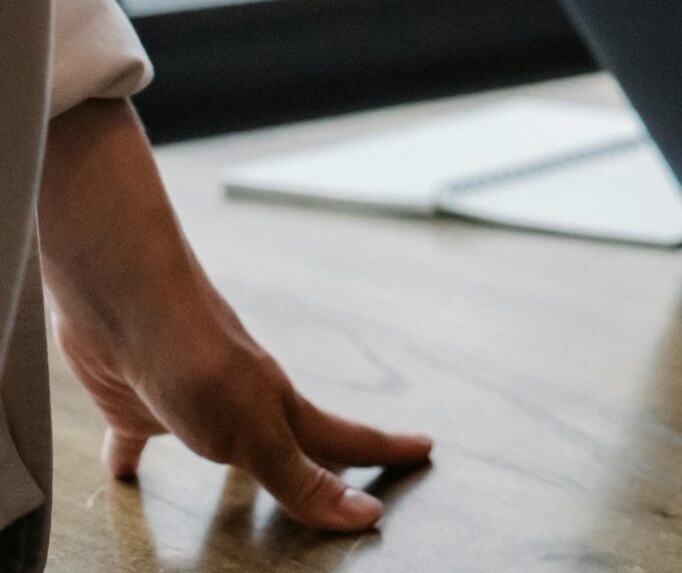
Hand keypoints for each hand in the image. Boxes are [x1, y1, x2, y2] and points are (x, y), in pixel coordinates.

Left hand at [38, 99, 431, 530]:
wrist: (124, 300)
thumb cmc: (194, 356)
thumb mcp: (256, 435)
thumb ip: (302, 478)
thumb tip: (365, 515)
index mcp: (281, 410)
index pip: (347, 439)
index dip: (387, 450)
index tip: (422, 449)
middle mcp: (247, 405)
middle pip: (297, 441)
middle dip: (328, 460)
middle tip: (353, 475)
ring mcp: (195, 401)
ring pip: (228, 442)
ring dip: (243, 467)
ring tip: (247, 488)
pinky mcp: (142, 400)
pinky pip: (140, 436)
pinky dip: (135, 454)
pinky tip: (126, 467)